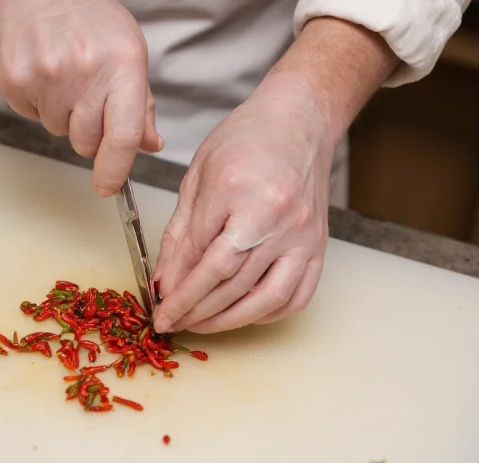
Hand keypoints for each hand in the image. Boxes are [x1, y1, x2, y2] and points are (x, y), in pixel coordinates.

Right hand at [0, 0, 162, 196]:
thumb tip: (149, 143)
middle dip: (87, 132)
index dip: (116, 170)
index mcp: (122, 64)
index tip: (108, 186)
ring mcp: (46, 76)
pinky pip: (30, 113)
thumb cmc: (82, 12)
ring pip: (58, 129)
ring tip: (58, 72)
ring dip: (60, 112)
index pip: (123, 136)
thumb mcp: (125, 49)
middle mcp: (85, 71)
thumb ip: (139, 102)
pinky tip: (38, 68)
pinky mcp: (14, 79)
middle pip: (86, 142)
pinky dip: (35, 99)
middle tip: (82, 96)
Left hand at [151, 82, 335, 333]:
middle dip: (194, 310)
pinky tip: (243, 314)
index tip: (160, 309)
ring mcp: (301, 235)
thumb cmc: (247, 139)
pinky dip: (267, 314)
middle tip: (173, 323)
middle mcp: (273, 216)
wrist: (300, 121)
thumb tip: (166, 279)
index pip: (199, 257)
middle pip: (228, 282)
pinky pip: (296, 296)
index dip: (177, 291)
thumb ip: (181, 232)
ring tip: (201, 325)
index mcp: (235, 190)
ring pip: (263, 298)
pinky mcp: (318, 246)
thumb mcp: (198, 177)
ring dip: (227, 321)